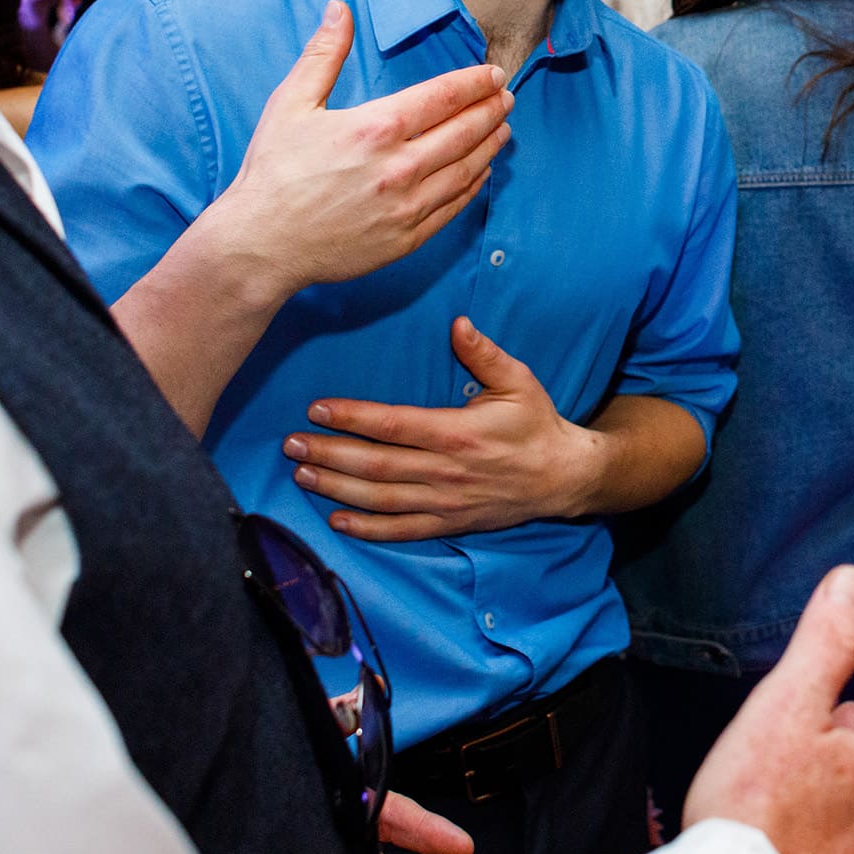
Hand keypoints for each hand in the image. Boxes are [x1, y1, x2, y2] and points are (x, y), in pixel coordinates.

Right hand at [194, 2, 512, 305]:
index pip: (443, 97)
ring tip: (504, 128)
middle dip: (491, 110)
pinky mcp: (407, 238)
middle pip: (465, 131)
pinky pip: (453, 207)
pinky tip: (481, 171)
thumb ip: (324, 54)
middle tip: (507, 97)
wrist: (261, 243)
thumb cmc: (273, 171)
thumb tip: (340, 8)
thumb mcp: (291, 103)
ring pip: (467, 169)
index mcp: (376, 128)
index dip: (474, 83)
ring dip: (491, 145)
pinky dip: (473, 185)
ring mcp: (407, 205)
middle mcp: (400, 166)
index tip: (493, 74)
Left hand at [286, 317, 599, 539]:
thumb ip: (485, 353)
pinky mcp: (450, 522)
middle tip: (290, 444)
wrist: (563, 476)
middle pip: (376, 464)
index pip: (393, 424)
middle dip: (328, 453)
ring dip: (336, 488)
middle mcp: (446, 469)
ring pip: (381, 498)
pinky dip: (367, 529)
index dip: (352, 417)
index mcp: (458, 432)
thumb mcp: (519, 380)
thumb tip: (457, 323)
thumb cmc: (537, 424)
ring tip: (301, 474)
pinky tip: (336, 521)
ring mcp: (446, 500)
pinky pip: (402, 530)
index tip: (317, 408)